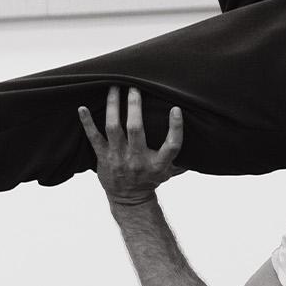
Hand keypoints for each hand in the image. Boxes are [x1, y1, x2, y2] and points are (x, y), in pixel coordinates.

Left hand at [78, 87, 183, 204]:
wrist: (129, 199)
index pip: (172, 145)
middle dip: (135, 105)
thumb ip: (184, 156)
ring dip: (113, 106)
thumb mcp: (171, 171)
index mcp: (158, 163)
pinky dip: (87, 122)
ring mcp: (118, 158)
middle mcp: (138, 160)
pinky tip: (82, 108)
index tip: (175, 109)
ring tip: (114, 87)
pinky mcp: (103, 157)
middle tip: (134, 86)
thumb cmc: (152, 179)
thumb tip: (203, 139)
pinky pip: (93, 137)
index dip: (175, 127)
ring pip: (114, 127)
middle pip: (136, 129)